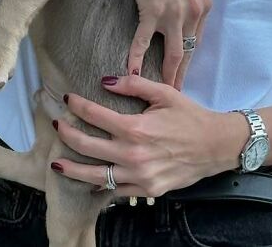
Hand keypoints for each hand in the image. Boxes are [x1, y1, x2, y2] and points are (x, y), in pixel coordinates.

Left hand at [50, 75, 236, 196]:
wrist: (214, 146)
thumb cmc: (189, 116)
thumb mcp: (164, 93)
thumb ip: (134, 84)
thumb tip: (106, 80)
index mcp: (135, 128)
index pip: (95, 115)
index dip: (77, 105)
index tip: (67, 99)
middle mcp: (133, 154)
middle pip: (87, 146)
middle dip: (67, 135)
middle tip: (56, 126)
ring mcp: (138, 176)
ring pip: (95, 176)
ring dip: (73, 170)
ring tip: (56, 164)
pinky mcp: (146, 191)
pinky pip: (116, 191)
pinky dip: (101, 187)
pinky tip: (90, 182)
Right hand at [122, 0, 211, 88]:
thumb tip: (183, 10)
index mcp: (202, 3)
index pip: (197, 40)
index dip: (189, 60)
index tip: (183, 74)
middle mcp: (193, 10)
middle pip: (188, 51)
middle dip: (182, 75)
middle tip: (175, 94)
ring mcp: (174, 12)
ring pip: (173, 53)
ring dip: (167, 75)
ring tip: (160, 91)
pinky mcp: (153, 10)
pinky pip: (145, 42)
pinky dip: (138, 60)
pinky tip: (131, 73)